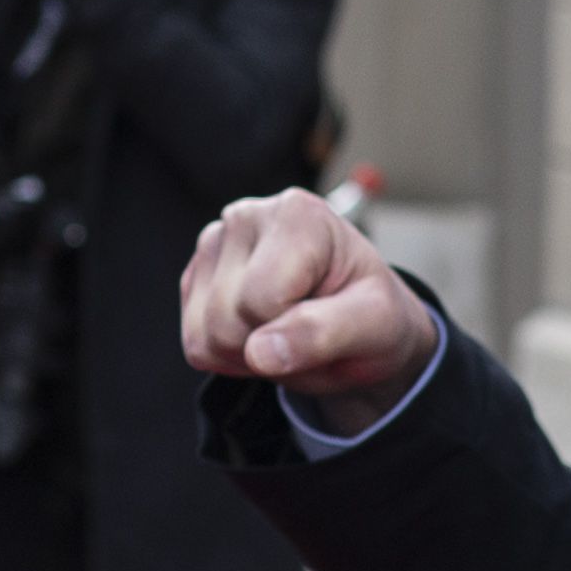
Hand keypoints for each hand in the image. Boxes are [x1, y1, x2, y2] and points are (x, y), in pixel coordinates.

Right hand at [179, 190, 438, 428]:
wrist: (359, 322)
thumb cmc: (371, 314)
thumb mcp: (375, 324)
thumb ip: (324, 333)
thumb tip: (259, 353)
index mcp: (298, 214)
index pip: (263, 299)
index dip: (296, 331)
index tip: (329, 315)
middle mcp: (246, 216)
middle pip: (227, 320)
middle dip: (269, 346)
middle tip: (309, 331)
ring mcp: (214, 244)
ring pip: (205, 337)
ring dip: (249, 355)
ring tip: (288, 330)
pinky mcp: (196, 275)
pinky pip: (195, 344)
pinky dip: (230, 356)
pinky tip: (263, 331)